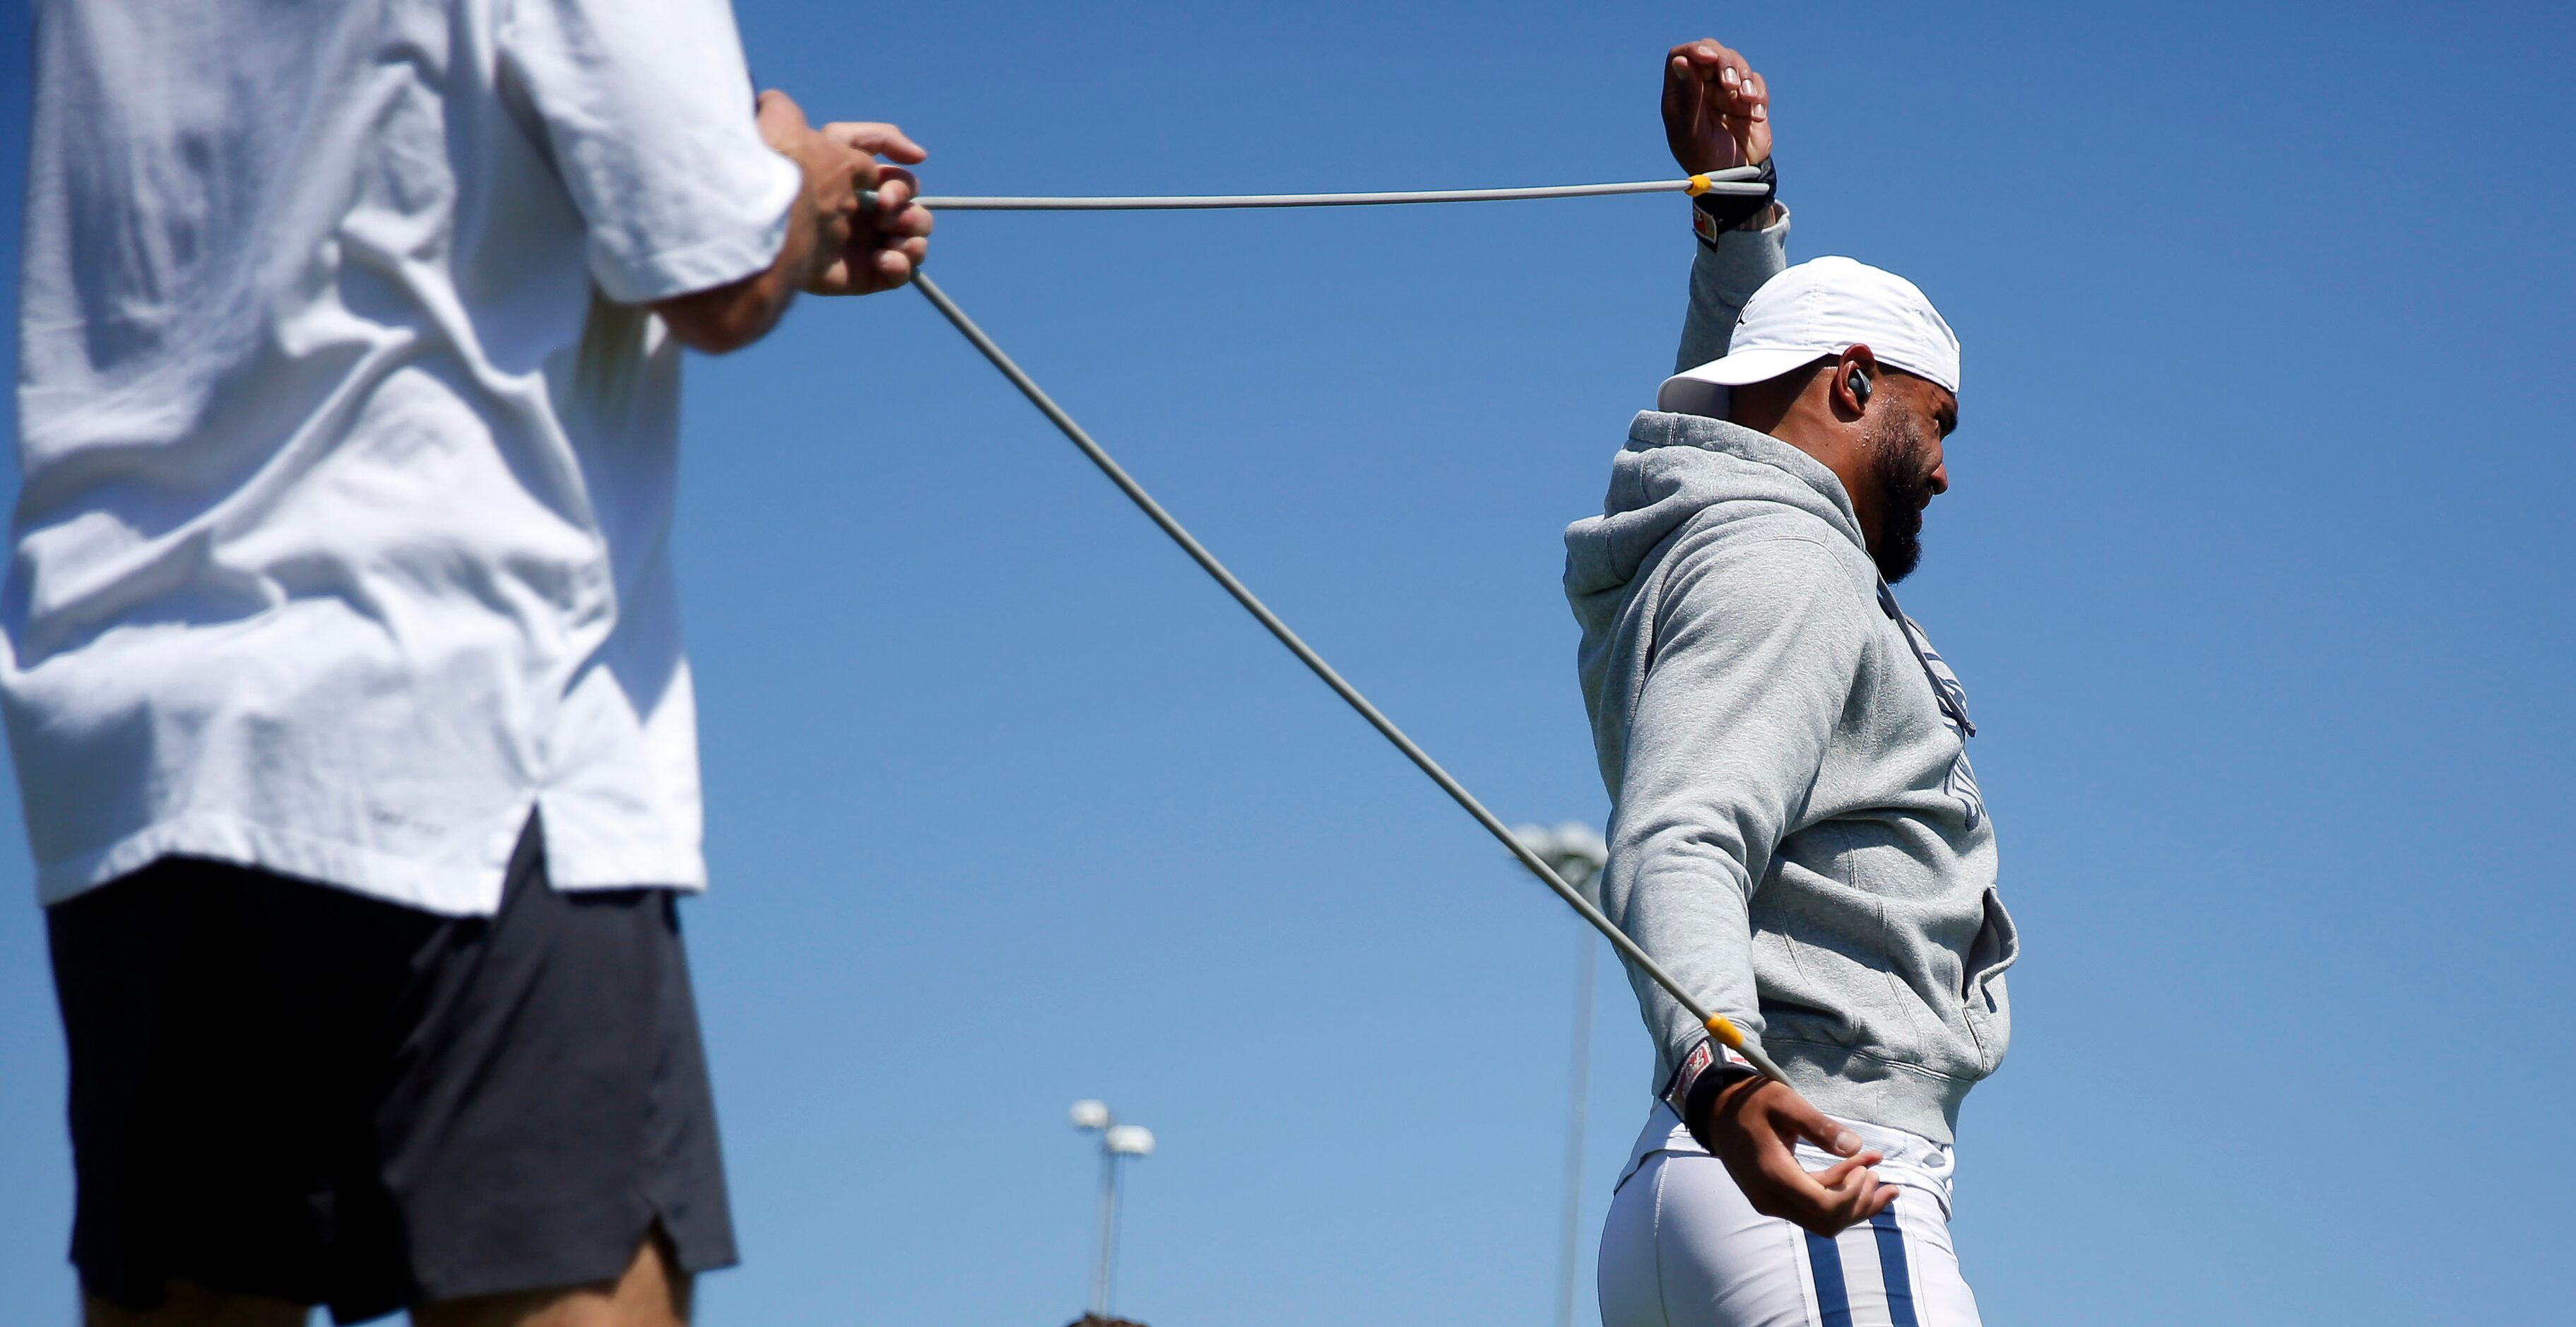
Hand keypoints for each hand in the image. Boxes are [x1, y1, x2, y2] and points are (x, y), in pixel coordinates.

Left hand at [811, 120, 931, 293]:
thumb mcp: (838, 139)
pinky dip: (901, 266)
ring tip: (891, 241)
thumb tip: (919, 156)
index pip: (903, 183)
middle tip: (886, 214)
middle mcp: (867, 217)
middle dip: (911, 214)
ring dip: (913, 240)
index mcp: (862, 188)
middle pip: (915, 214)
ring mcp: (868, 247)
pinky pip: (902, 274)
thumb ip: (879, 138)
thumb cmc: (805, 175)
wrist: (783, 219)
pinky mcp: (866, 275)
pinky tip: (882, 260)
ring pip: (915, 243)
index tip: (887, 190)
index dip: (904, 184)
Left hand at [1662, 38, 1770, 174]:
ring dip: (1743, 76)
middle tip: (1730, 84)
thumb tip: (1681, 61)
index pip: (1682, 56)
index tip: (1708, 57)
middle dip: (1724, 63)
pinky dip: (1758, 94)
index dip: (1695, 50)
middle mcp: (1702, 88)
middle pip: (1712, 53)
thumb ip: (1688, 97)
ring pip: (1736, 63)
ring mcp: (1726, 92)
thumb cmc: (1706, 160)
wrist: (1737, 181)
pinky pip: (1756, 82)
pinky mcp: (1749, 100)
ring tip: (1746, 101)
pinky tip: (1756, 116)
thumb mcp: (1692, 131)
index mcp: (1681, 94)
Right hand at [1691, 1075, 1894, 1236]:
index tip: (1867, 1166)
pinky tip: (1859, 1171)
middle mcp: (1771, 1198)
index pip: (1825, 1207)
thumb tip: (1855, 1146)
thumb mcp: (1784, 1102)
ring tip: (1880, 1174)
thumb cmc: (1751, 1101)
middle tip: (1879, 1172)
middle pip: (1828, 1221)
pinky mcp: (1775, 1198)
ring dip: (1854, 1201)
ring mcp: (1771, 1201)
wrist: (1717, 1111)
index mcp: (1774, 1175)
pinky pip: (1812, 1207)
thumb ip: (1818, 1126)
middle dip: (1860, 1202)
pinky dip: (1838, 1194)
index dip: (1854, 1194)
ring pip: (1823, 1219)